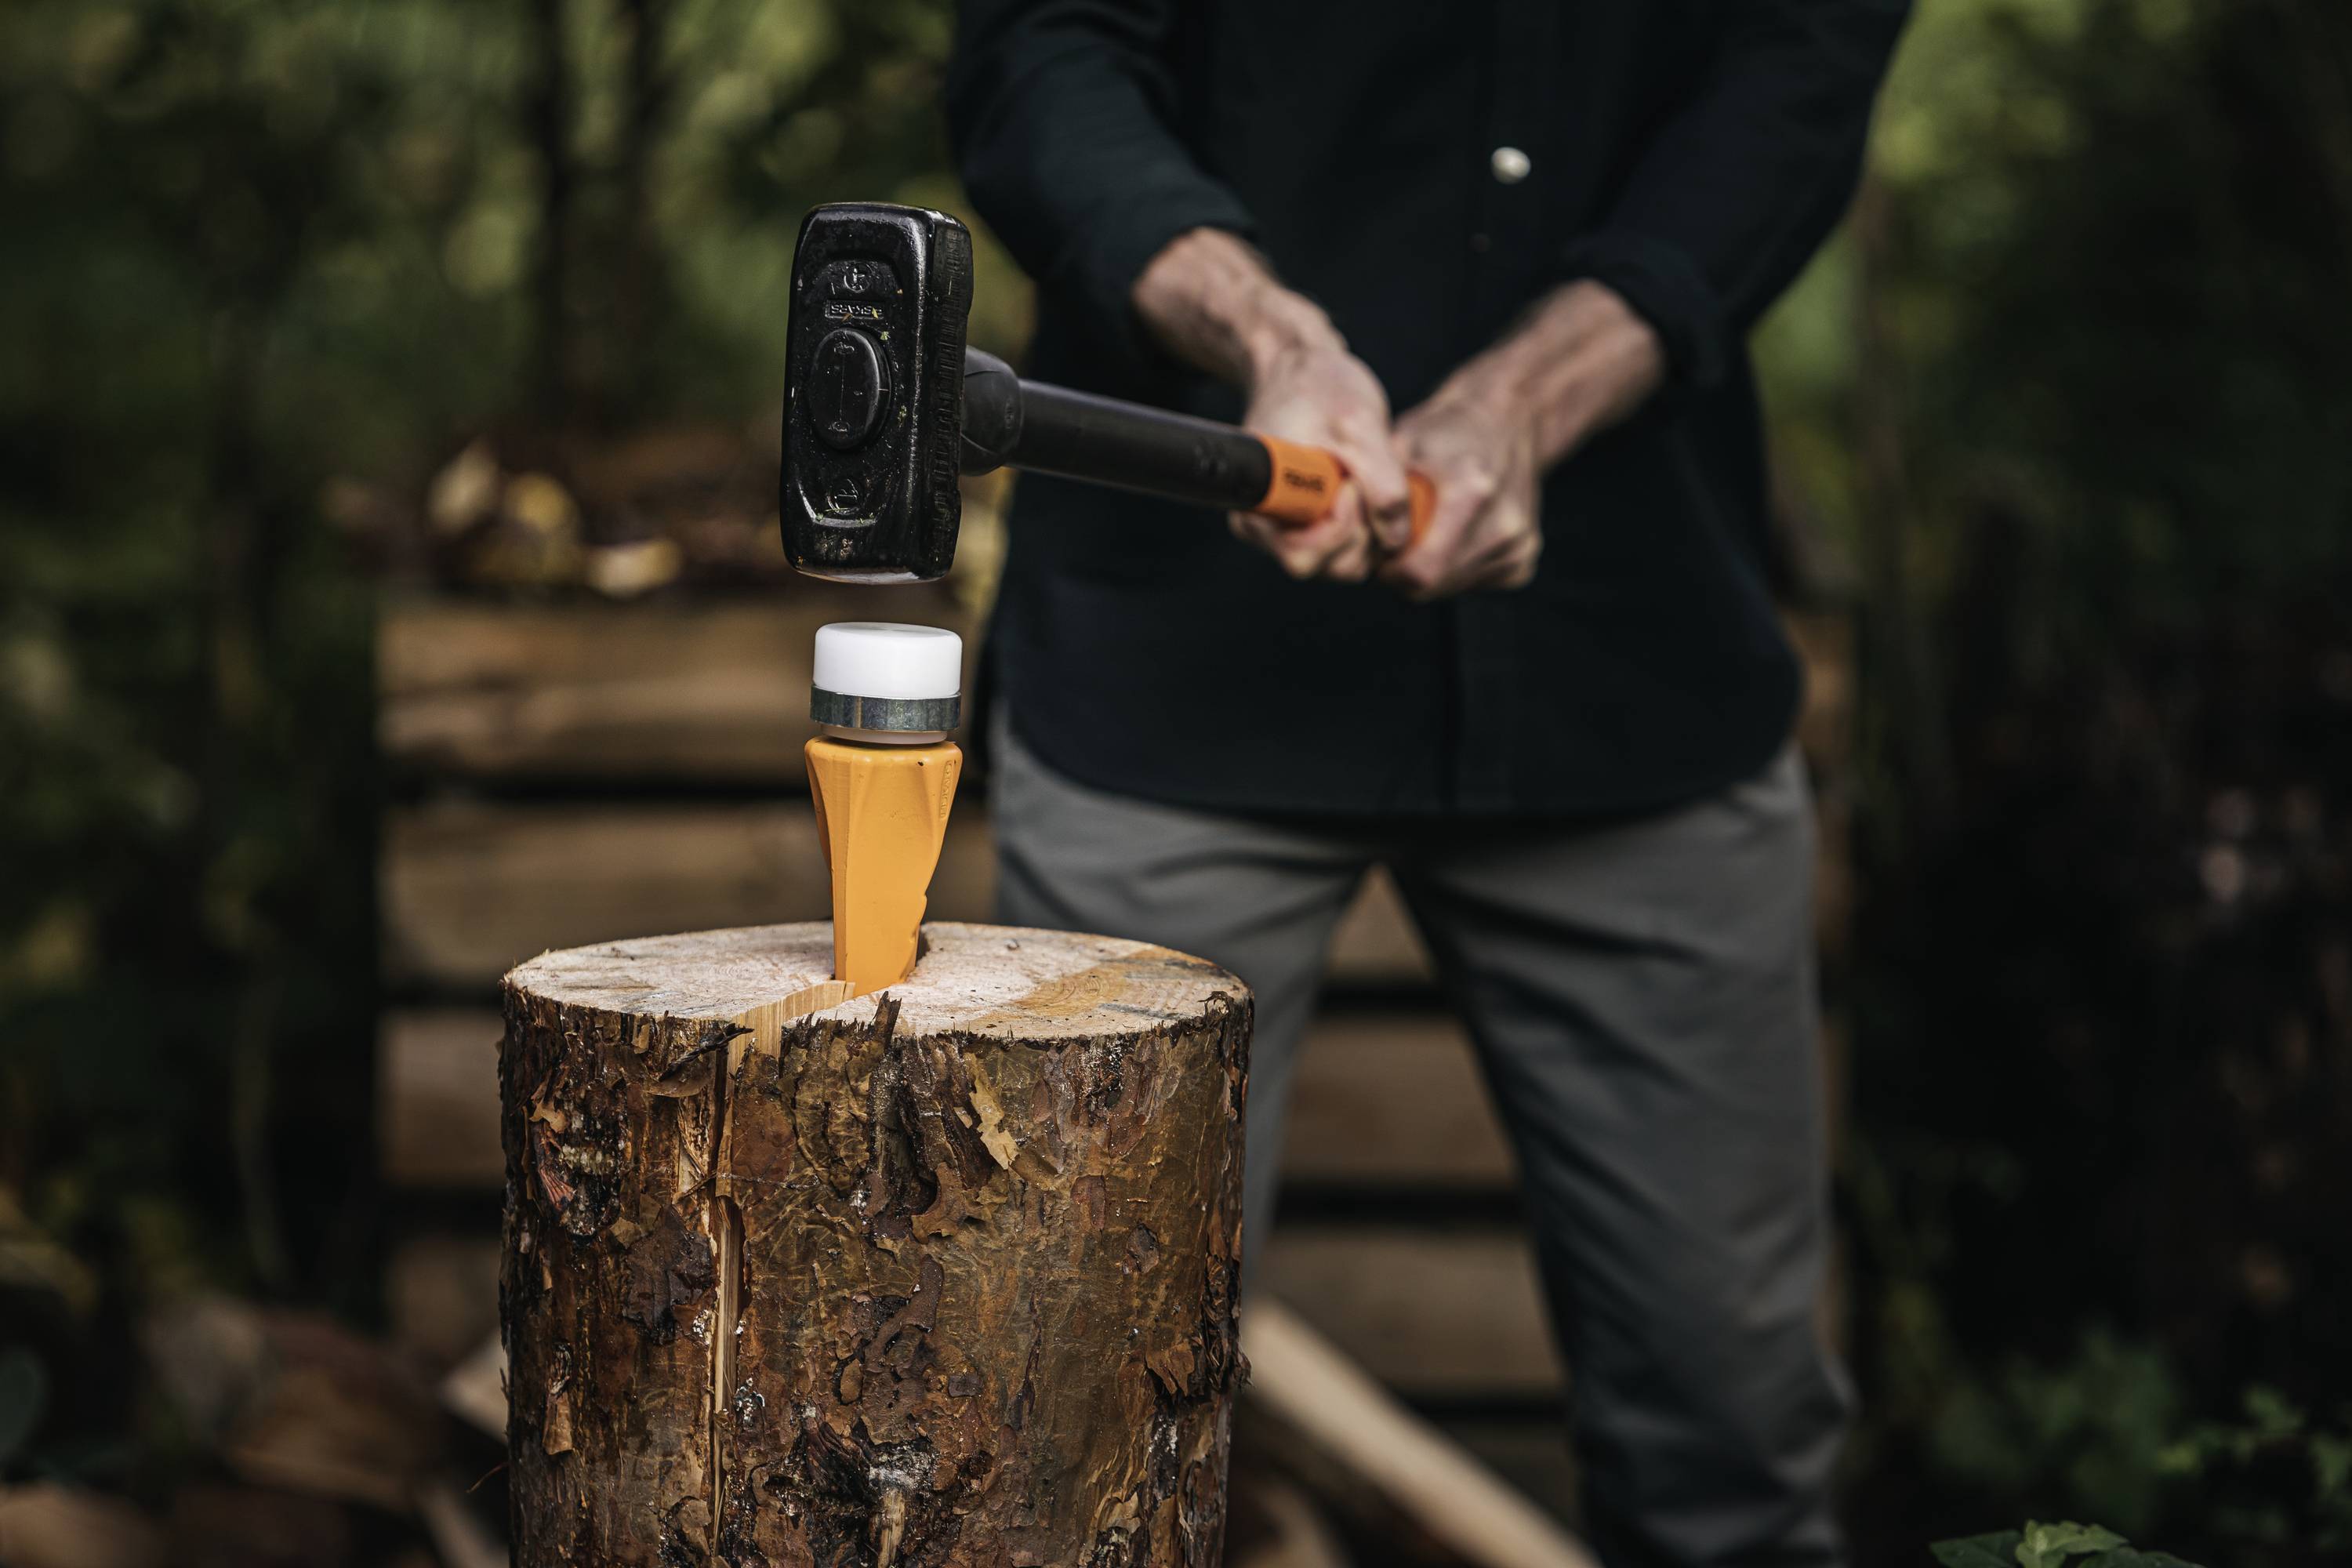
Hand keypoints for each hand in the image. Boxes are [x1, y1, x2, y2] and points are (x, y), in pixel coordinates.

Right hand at [1132, 228, 1410, 580]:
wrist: (1303, 369)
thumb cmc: (1319, 388)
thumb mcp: (1360, 426)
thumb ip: (1382, 484)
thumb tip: (1395, 536)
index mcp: (1262, 503)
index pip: (1303, 554)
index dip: (1340, 526)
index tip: (1350, 482)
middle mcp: (1266, 528)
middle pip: (1327, 566)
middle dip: (1362, 528)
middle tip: (1364, 477)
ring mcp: (1289, 532)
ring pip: (1344, 562)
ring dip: (1370, 527)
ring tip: (1366, 476)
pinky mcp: (1312, 529)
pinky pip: (1350, 548)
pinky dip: (1369, 524)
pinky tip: (1365, 485)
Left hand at [1381, 280, 1664, 599]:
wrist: (1506, 421)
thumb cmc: (1444, 431)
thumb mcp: (1400, 447)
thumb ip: (1376, 496)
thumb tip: (1350, 541)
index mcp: (1472, 493)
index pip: (1419, 571)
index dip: (1387, 567)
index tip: (1378, 547)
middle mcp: (1504, 525)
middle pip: (1432, 586)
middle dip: (1403, 572)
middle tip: (1395, 540)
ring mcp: (1518, 545)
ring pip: (1450, 588)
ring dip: (1428, 570)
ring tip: (1425, 531)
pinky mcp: (1523, 560)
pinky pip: (1472, 583)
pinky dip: (1453, 568)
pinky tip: (1453, 535)